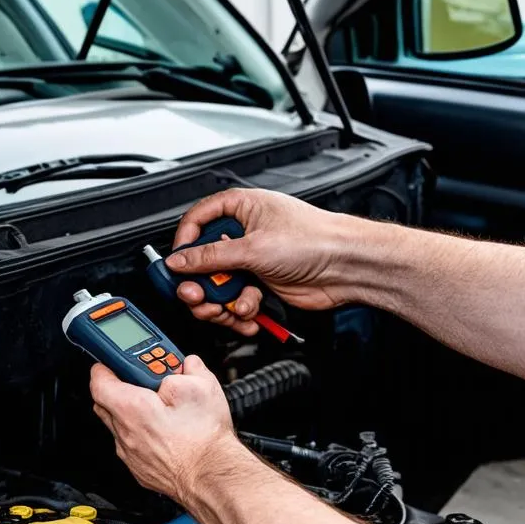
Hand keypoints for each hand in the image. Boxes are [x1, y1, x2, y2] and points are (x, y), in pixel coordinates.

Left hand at [90, 356, 237, 500]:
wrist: (212, 475)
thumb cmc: (204, 438)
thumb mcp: (202, 386)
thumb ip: (189, 368)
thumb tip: (186, 365)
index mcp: (132, 407)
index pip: (99, 380)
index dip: (105, 365)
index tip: (114, 359)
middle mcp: (125, 433)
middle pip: (105, 403)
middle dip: (118, 387)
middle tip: (141, 379)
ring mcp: (132, 454)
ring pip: (120, 426)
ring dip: (133, 413)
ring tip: (161, 406)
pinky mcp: (141, 470)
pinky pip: (133, 446)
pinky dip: (143, 435)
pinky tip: (166, 432)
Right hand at [168, 189, 359, 335]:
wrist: (346, 266)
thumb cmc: (314, 239)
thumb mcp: (253, 247)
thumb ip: (211, 256)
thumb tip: (179, 261)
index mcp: (241, 208)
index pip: (197, 221)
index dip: (184, 243)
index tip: (178, 264)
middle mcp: (245, 233)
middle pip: (204, 260)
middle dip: (201, 284)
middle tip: (199, 297)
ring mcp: (253, 260)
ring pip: (220, 286)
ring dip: (222, 303)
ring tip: (229, 310)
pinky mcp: (263, 284)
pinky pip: (238, 301)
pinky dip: (241, 313)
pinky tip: (250, 315)